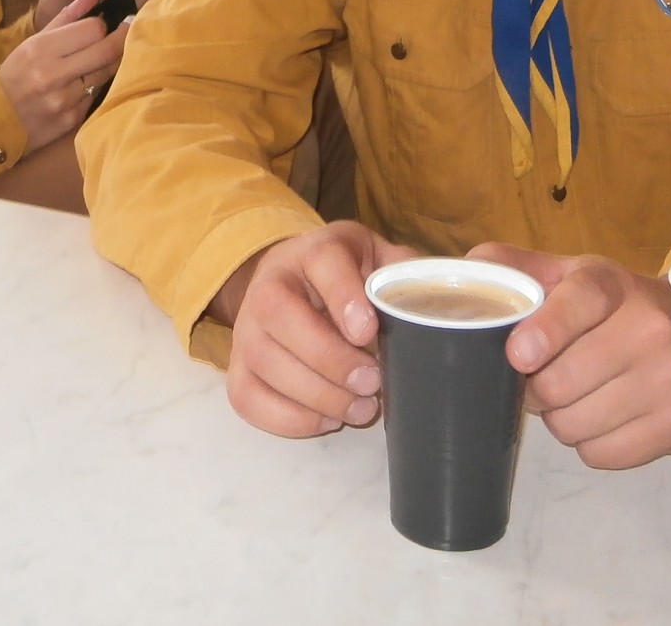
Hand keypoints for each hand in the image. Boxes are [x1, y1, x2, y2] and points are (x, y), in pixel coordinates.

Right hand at [0, 0, 128, 151]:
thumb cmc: (18, 73)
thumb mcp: (34, 41)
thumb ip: (67, 17)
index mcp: (41, 49)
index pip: (93, 28)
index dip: (103, 24)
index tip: (105, 24)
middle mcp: (53, 75)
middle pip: (107, 51)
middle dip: (121, 39)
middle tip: (125, 34)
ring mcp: (64, 101)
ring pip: (106, 75)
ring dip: (111, 64)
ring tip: (104, 58)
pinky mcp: (72, 121)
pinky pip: (97, 98)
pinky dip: (96, 88)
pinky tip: (87, 85)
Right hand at [213, 221, 416, 437]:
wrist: (291, 281)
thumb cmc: (346, 275)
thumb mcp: (378, 259)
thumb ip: (404, 275)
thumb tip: (433, 298)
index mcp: (313, 252)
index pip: (322, 261)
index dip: (344, 295)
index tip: (368, 331)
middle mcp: (269, 284)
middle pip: (279, 313)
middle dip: (330, 358)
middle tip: (373, 382)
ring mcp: (246, 328)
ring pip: (263, 361)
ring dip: (317, 395)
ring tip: (361, 408)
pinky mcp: (237, 368)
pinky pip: (247, 398)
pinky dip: (289, 419)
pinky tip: (328, 418)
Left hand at [466, 243, 670, 469]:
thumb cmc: (615, 305)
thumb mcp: (573, 274)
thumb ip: (518, 267)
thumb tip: (466, 270)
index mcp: (613, 285)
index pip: (581, 302)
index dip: (547, 330)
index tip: (519, 353)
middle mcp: (650, 330)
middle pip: (560, 382)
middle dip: (534, 388)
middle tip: (539, 376)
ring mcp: (668, 383)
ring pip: (573, 425)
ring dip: (559, 417)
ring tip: (575, 393)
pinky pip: (600, 454)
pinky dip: (588, 442)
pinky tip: (602, 414)